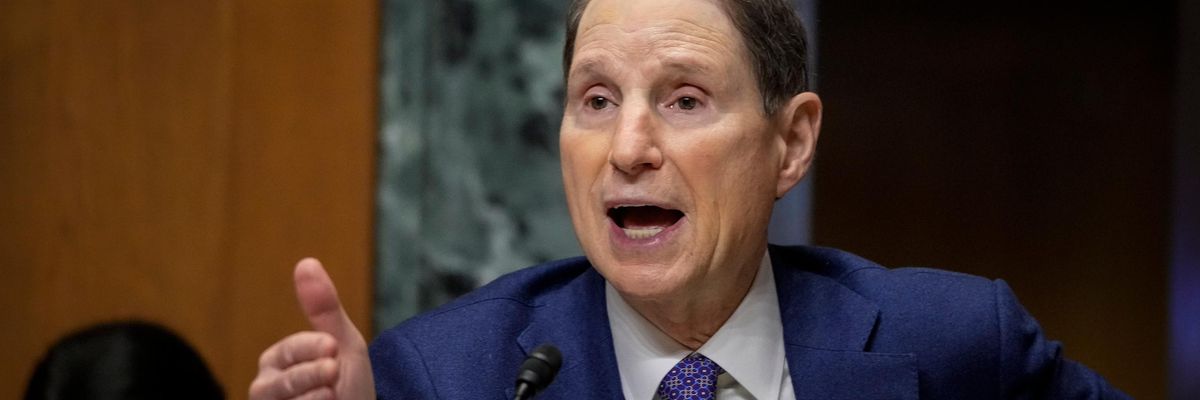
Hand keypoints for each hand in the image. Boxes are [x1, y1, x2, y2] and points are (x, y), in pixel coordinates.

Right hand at [250, 258, 375, 399]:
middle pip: (282, 382)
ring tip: (334, 396)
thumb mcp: (342, 343)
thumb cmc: (348, 382)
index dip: (311, 347)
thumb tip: (306, 262)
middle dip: (312, 375)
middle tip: (334, 372)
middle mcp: (267, 387)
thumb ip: (323, 308)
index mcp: (278, 360)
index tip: (332, 346)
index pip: (289, 350)